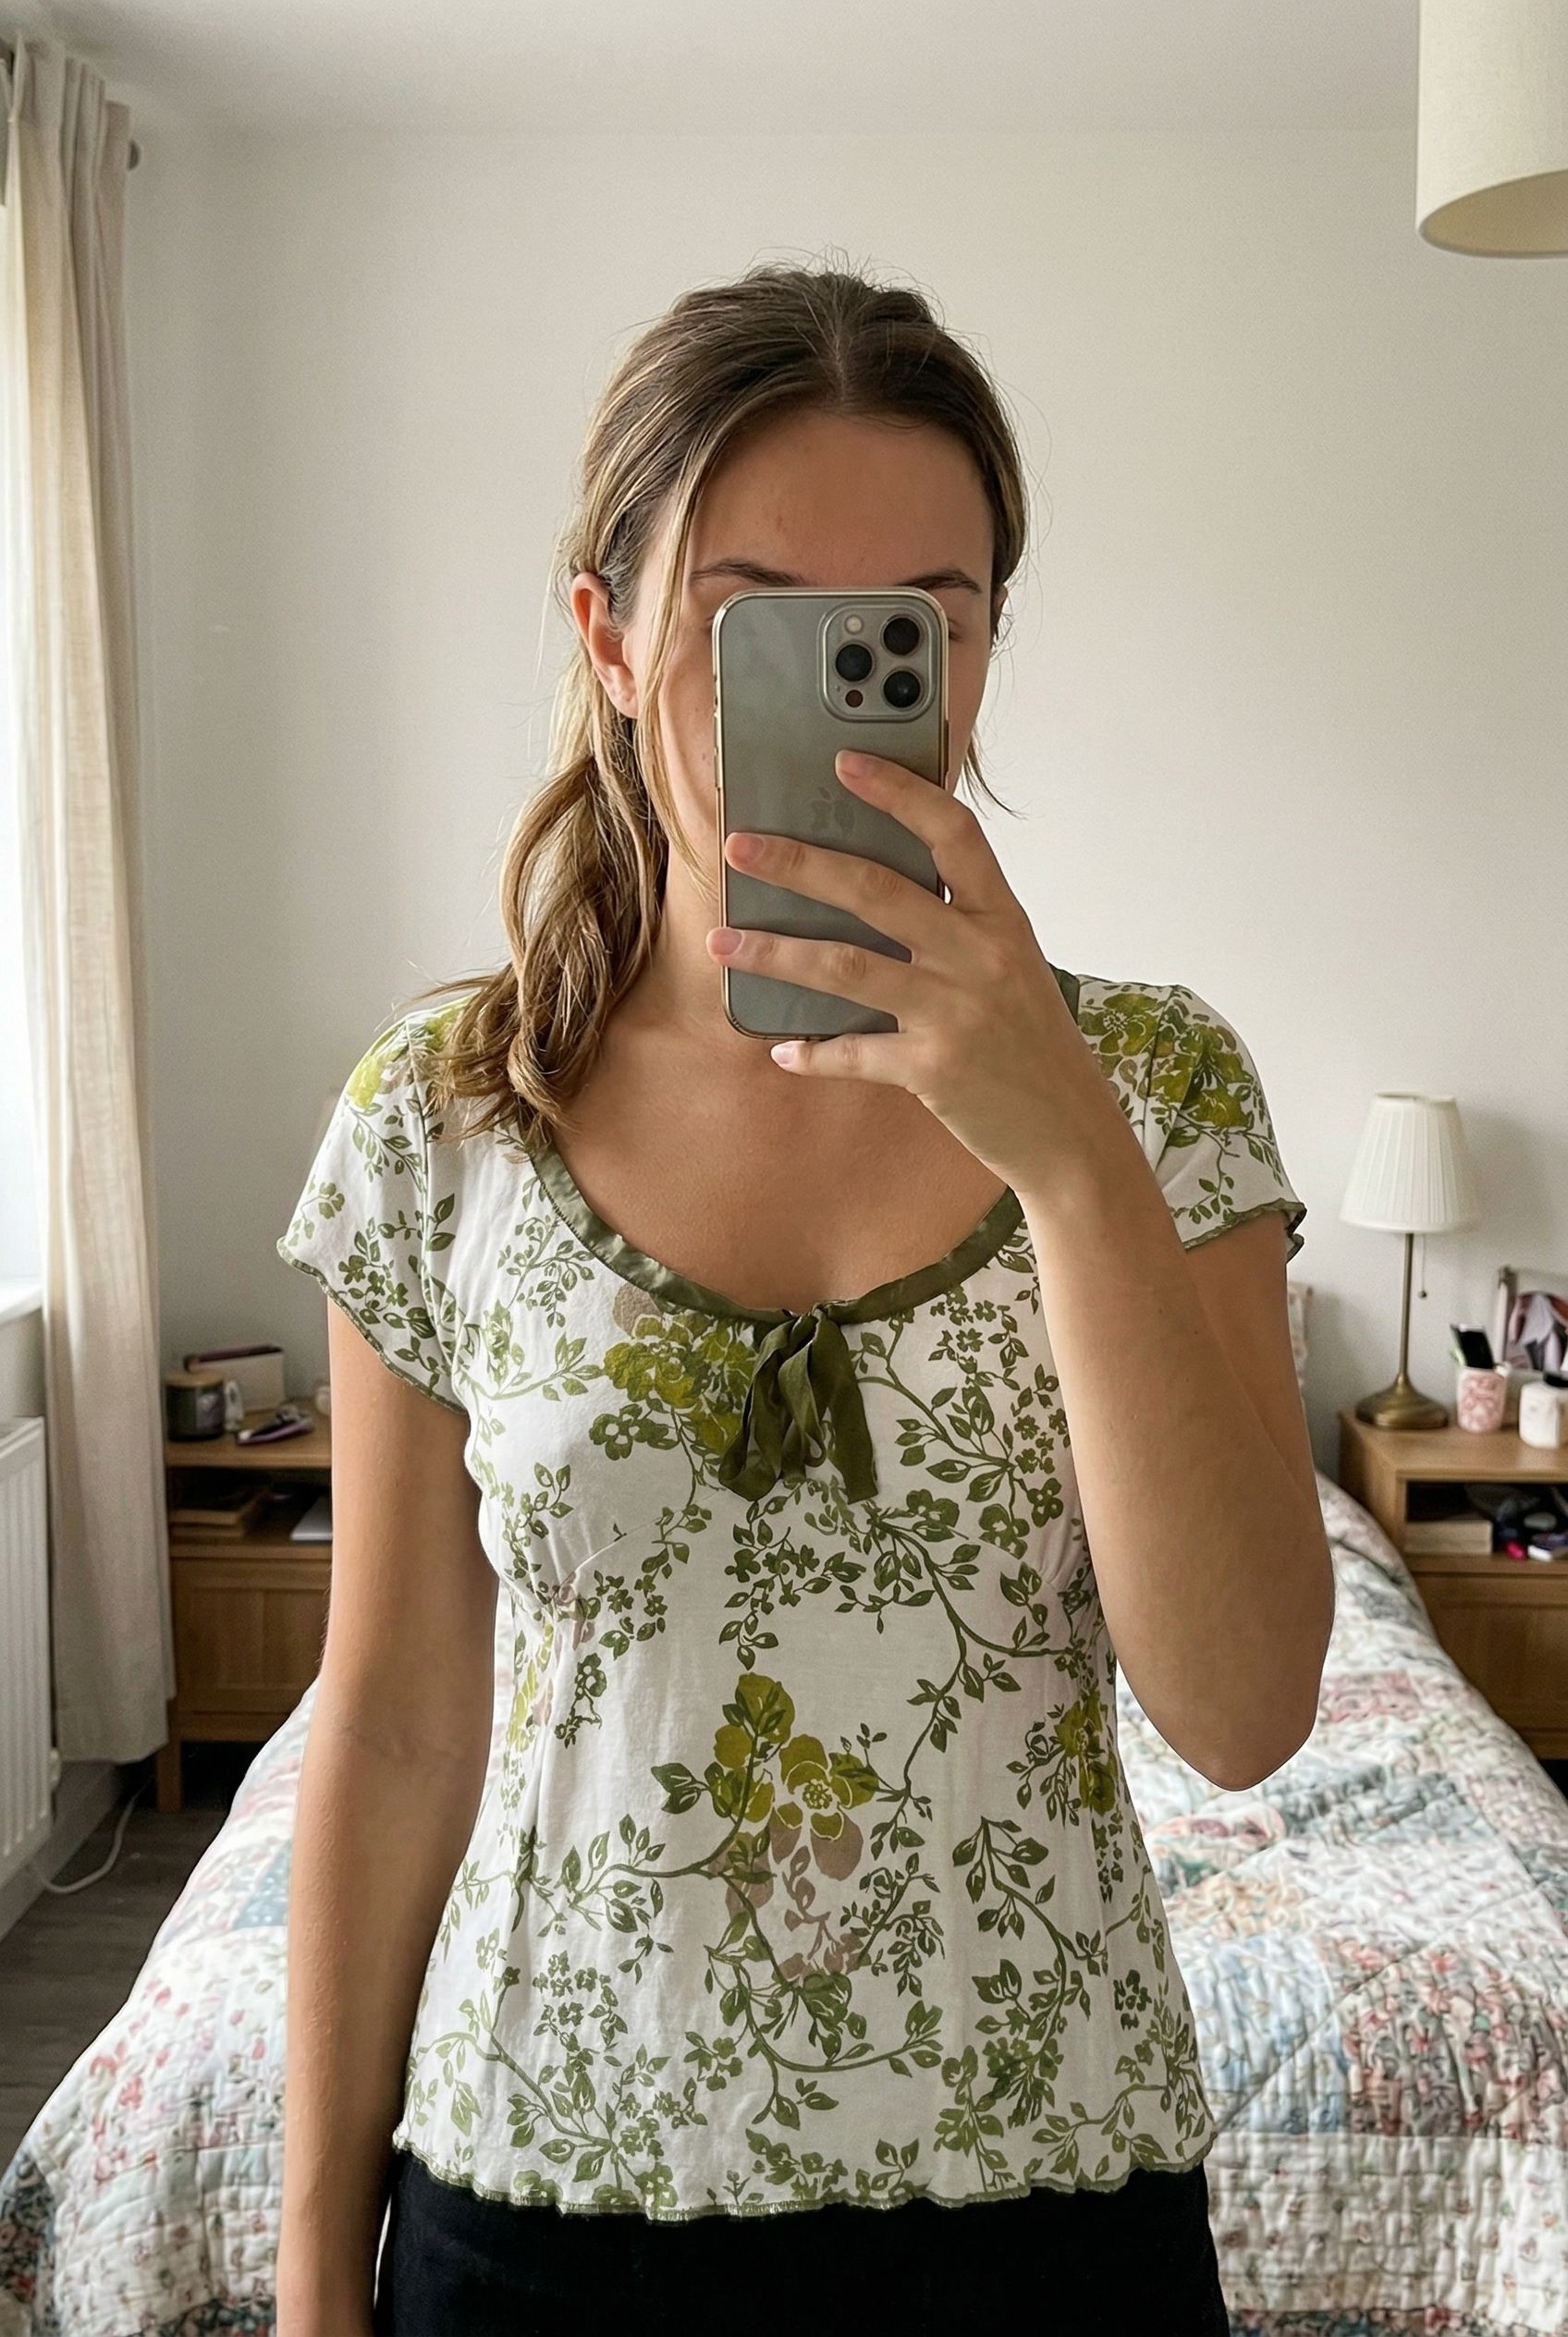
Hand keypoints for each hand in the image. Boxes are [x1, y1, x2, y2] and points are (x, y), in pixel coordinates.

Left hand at [706, 747, 1102, 1195]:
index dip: (900, 793)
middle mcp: (982, 958)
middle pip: (878, 892)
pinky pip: (853, 1053)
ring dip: (774, 952)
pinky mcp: (934, 1070)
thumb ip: (957, 930)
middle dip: (800, 864)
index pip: (954, 834)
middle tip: (740, 848)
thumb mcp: (1011, 970)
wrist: (1070, 1133)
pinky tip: (782, 1049)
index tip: (845, 762)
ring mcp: (957, 1014)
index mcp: (1004, 921)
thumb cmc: (1031, 1045)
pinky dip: (812, 1051)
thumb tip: (864, 896)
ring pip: (846, 967)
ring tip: (721, 942)